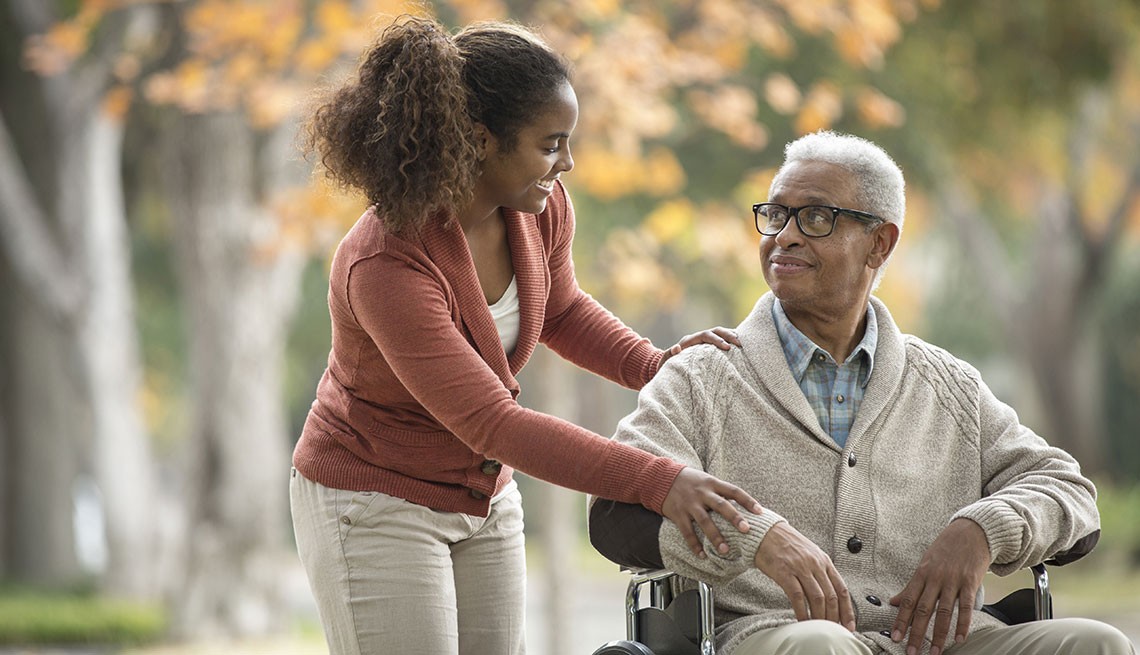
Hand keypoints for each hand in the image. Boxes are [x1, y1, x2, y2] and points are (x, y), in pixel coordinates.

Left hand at [661, 327, 740, 364]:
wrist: (668, 367)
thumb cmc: (667, 366)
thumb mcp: (666, 361)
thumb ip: (669, 355)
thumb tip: (676, 348)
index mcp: (690, 340)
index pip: (706, 335)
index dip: (716, 340)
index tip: (727, 347)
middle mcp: (698, 338)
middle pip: (716, 331)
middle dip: (728, 335)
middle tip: (739, 344)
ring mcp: (705, 342)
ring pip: (721, 333)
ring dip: (732, 336)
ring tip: (744, 344)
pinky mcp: (710, 348)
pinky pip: (722, 341)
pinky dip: (731, 341)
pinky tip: (742, 347)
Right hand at [661, 467, 763, 557]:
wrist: (661, 477)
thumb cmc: (689, 481)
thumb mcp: (706, 480)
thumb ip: (721, 492)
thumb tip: (742, 507)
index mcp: (712, 483)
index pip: (734, 491)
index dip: (747, 501)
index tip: (760, 512)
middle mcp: (702, 493)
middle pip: (721, 505)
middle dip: (734, 518)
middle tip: (746, 530)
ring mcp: (689, 503)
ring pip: (704, 521)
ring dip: (715, 537)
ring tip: (725, 551)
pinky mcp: (678, 513)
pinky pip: (687, 531)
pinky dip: (694, 544)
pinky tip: (702, 555)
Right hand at [754, 522, 855, 629]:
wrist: (765, 531)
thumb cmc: (786, 544)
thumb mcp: (810, 554)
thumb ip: (820, 571)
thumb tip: (828, 595)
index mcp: (824, 560)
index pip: (842, 589)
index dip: (847, 610)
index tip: (849, 625)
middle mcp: (815, 564)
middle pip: (831, 596)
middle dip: (834, 617)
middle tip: (833, 630)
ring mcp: (800, 567)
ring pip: (817, 598)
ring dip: (819, 617)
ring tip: (818, 629)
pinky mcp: (784, 572)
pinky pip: (797, 596)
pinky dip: (801, 611)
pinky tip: (802, 620)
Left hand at [890, 519, 990, 654]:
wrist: (971, 532)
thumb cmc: (946, 549)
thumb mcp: (925, 564)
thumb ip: (911, 586)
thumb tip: (892, 601)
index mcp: (921, 574)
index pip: (907, 601)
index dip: (900, 620)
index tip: (895, 637)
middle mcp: (935, 578)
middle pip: (923, 609)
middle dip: (916, 633)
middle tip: (911, 651)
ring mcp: (953, 580)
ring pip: (944, 611)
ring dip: (939, 634)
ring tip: (935, 651)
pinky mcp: (971, 581)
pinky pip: (966, 606)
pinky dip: (963, 624)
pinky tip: (960, 638)